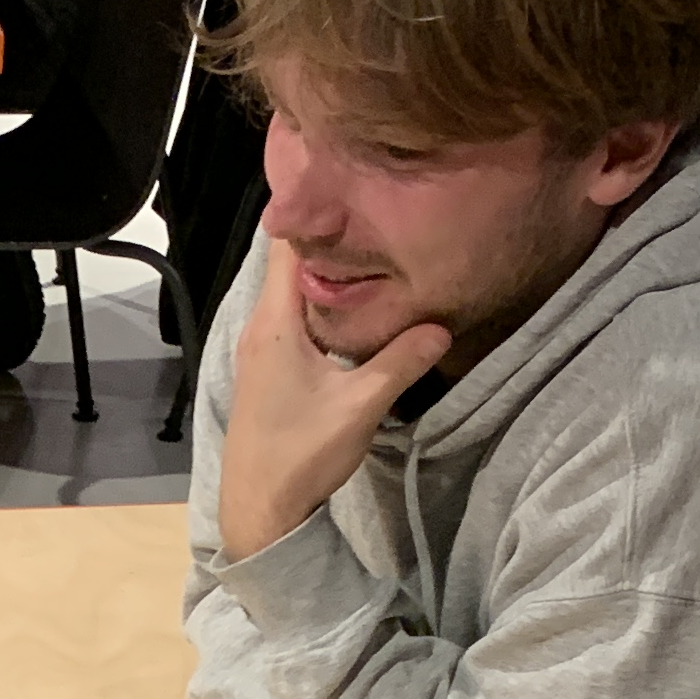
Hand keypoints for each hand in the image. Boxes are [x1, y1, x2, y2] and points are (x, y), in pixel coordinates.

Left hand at [215, 241, 452, 563]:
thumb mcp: (360, 406)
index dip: (311, 212)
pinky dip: (316, 305)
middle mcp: (259, 328)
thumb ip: (400, 362)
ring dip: (323, 277)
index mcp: (275, 323)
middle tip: (373, 217)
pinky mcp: (266, 371)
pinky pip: (290, 320)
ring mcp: (259, 350)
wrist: (259, 509)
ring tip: (368, 255)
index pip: (284, 247)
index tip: (347, 189)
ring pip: (290, 295)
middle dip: (327, 241)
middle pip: (289, 266)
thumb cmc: (300, 455)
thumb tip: (440, 327)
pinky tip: (348, 309)